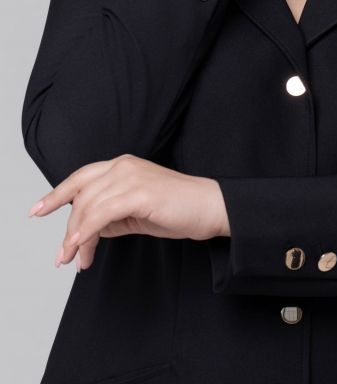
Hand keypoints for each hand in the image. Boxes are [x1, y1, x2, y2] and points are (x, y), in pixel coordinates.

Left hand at [27, 154, 229, 271]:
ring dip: (75, 237)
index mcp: (122, 165)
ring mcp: (130, 177)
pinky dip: (85, 233)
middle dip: (68, 228)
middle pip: (80, 196)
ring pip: (87, 207)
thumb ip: (111, 216)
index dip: (56, 194)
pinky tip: (80, 249)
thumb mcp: (136, 212)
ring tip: (74, 259)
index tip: (38, 211)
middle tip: (65, 256)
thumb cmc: (178, 210)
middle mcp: (123, 165)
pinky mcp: (139, 193)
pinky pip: (100, 215)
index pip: (80, 177)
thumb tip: (87, 231)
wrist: (210, 207)